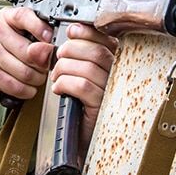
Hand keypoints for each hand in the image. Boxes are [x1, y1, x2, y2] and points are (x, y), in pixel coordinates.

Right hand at [0, 7, 53, 109]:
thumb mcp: (15, 37)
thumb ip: (34, 39)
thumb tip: (49, 50)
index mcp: (4, 18)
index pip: (23, 16)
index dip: (40, 27)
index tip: (49, 38)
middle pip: (31, 52)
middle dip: (43, 65)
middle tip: (43, 67)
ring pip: (27, 72)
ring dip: (37, 80)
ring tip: (34, 77)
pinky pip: (18, 86)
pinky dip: (27, 91)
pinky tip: (26, 87)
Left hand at [51, 23, 118, 160]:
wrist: (79, 142)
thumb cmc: (79, 108)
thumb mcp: (77, 76)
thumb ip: (71, 56)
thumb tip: (57, 40)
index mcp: (115, 65)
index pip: (107, 41)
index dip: (88, 32)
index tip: (72, 31)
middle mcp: (119, 77)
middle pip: (97, 51)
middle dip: (71, 50)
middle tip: (59, 59)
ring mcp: (112, 93)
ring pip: (87, 67)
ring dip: (64, 69)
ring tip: (57, 77)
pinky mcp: (102, 107)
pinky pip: (82, 86)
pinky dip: (65, 84)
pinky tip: (60, 90)